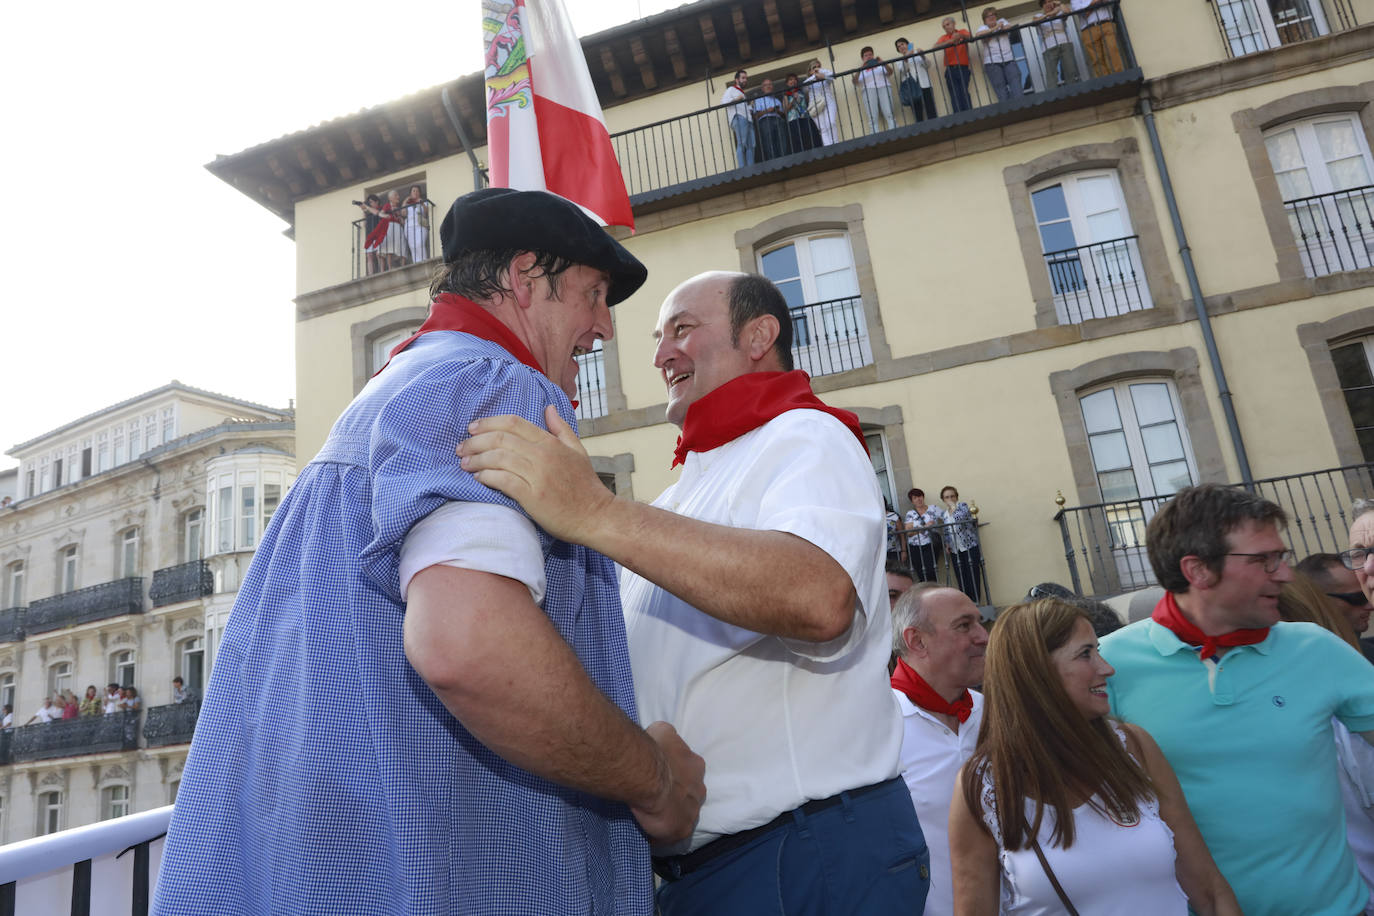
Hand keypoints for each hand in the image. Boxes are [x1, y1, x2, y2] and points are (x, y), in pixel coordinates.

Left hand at [459, 405, 614, 542]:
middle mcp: (543, 455)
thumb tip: (548, 408)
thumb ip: (561, 428)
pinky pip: (502, 480)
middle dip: (475, 441)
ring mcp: (538, 475)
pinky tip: (478, 478)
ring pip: (498, 458)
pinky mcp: (532, 496)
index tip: (473, 428)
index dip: (489, 422)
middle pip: (500, 438)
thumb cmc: (585, 486)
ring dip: (476, 459)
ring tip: (465, 463)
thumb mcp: (577, 450)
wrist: (596, 516)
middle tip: (462, 447)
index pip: (513, 423)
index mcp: (551, 442)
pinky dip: (486, 477)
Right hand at [631, 721, 705, 845]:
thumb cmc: (655, 752)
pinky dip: (661, 833)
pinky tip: (648, 831)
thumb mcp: (662, 731)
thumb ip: (666, 734)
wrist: (649, 779)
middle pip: (689, 793)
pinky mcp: (681, 830)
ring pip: (682, 814)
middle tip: (658, 796)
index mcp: (696, 765)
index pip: (689, 769)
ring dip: (670, 814)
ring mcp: (692, 812)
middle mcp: (699, 789)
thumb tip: (664, 735)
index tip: (663, 774)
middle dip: (676, 795)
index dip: (676, 773)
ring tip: (652, 815)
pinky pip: (671, 833)